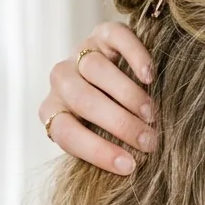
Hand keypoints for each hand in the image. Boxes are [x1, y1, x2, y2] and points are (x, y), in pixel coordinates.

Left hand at [39, 22, 158, 174]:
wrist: (115, 77)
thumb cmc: (108, 120)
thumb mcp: (99, 137)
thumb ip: (106, 148)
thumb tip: (132, 169)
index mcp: (53, 111)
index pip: (66, 133)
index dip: (97, 151)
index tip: (129, 165)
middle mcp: (61, 81)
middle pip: (83, 99)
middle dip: (119, 123)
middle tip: (148, 140)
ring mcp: (80, 54)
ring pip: (97, 69)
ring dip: (128, 95)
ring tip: (152, 114)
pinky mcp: (102, 34)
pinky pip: (115, 38)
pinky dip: (134, 56)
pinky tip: (150, 76)